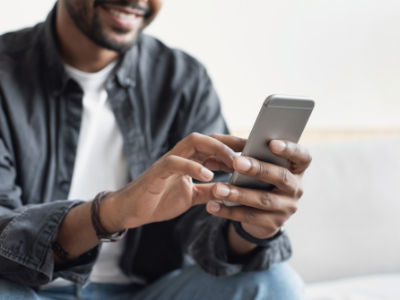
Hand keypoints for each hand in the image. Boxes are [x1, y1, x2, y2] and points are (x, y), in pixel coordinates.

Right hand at [101, 133, 245, 231]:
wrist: (131, 211)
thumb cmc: (159, 200)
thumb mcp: (192, 197)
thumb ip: (209, 191)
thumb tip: (230, 190)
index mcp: (189, 161)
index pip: (215, 148)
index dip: (235, 149)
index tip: (255, 153)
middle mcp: (181, 156)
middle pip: (208, 139)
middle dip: (231, 142)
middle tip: (251, 149)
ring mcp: (169, 162)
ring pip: (194, 143)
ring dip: (216, 149)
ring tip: (234, 161)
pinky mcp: (157, 172)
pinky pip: (175, 163)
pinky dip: (193, 167)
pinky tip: (209, 176)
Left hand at [206, 140, 311, 239]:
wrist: (262, 216)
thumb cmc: (260, 181)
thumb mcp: (262, 169)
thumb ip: (255, 158)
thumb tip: (230, 150)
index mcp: (296, 169)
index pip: (302, 157)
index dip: (290, 149)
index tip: (272, 143)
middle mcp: (296, 188)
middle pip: (281, 177)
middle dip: (258, 169)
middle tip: (237, 162)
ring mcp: (286, 208)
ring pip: (263, 199)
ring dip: (238, 194)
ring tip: (218, 188)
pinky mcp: (273, 224)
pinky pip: (249, 217)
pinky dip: (228, 211)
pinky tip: (213, 205)